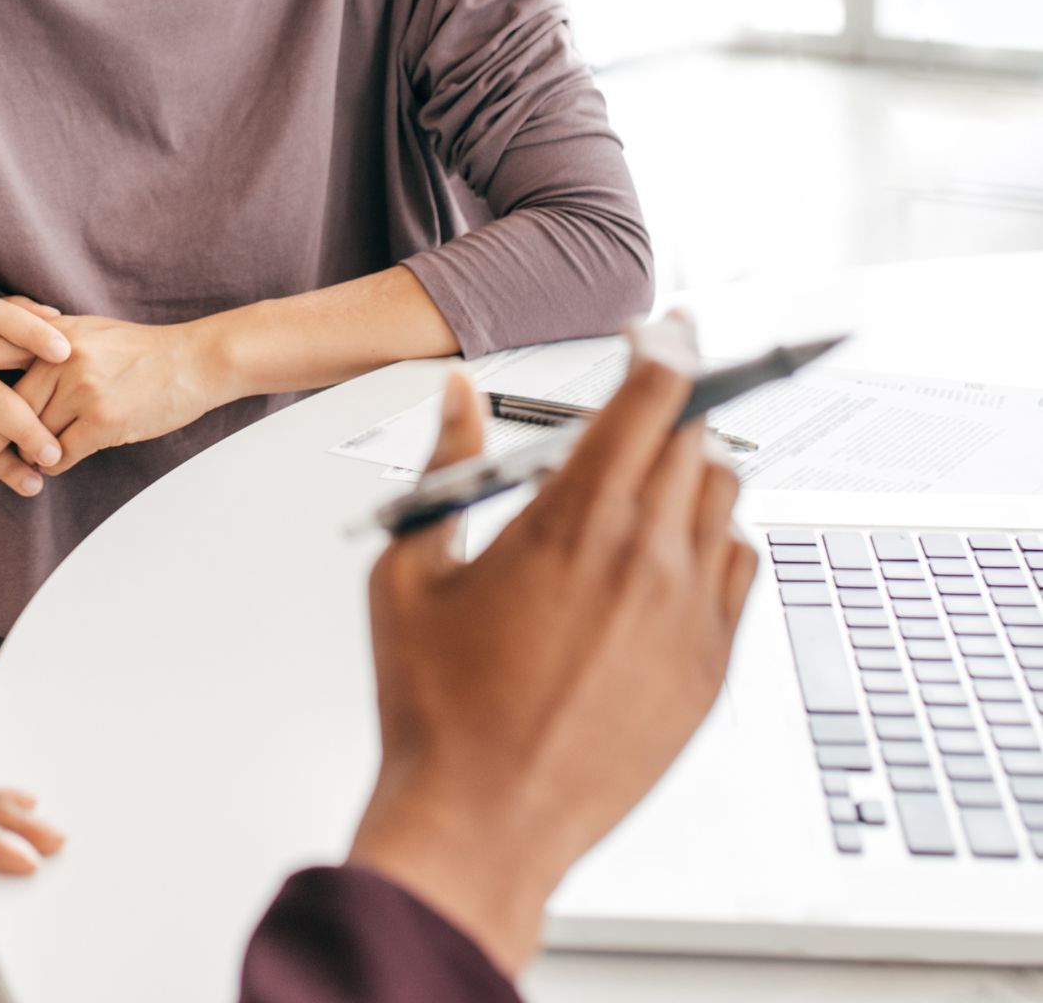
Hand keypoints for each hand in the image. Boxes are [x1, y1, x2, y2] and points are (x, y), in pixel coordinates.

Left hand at [0, 314, 220, 483]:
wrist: (192, 361)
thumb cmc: (138, 351)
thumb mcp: (87, 334)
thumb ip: (45, 347)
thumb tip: (3, 371)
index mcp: (52, 334)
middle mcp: (61, 357)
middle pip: (0, 406)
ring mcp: (82, 389)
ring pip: (27, 437)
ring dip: (9, 462)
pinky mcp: (102, 421)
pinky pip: (60, 456)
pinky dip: (50, 467)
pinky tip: (46, 470)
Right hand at [350, 336, 755, 977]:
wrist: (481, 824)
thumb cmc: (437, 706)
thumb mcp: (409, 569)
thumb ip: (443, 465)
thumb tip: (456, 395)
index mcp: (573, 521)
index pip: (650, 398)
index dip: (667, 346)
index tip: (670, 326)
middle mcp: (645, 559)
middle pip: (693, 439)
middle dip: (670, 406)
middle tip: (644, 400)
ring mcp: (687, 616)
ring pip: (724, 499)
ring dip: (692, 467)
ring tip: (648, 474)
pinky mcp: (708, 670)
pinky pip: (740, 568)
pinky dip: (716, 539)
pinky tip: (672, 549)